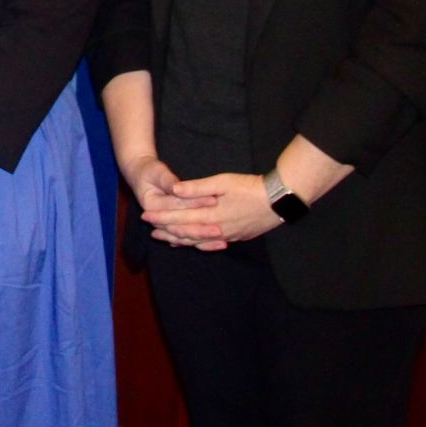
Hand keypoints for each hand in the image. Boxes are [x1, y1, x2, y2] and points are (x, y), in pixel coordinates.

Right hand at [124, 154, 226, 249]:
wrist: (142, 176)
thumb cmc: (151, 172)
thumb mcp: (158, 172)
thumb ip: (168, 181)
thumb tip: (178, 188)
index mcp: (151, 206)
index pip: (176, 206)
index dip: (195, 203)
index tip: (213, 201)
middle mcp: (156, 220)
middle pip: (181, 226)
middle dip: (201, 228)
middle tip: (220, 229)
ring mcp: (164, 226)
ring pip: (185, 237)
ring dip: (203, 240)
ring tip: (222, 242)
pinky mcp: (174, 227)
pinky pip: (189, 239)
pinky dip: (203, 243)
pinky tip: (218, 245)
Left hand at [143, 167, 283, 246]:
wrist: (279, 201)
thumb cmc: (250, 188)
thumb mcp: (222, 182)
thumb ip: (197, 188)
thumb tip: (174, 190)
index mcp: (211, 216)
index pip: (180, 219)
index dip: (161, 218)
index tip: (145, 215)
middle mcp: (217, 230)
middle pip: (186, 234)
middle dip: (167, 231)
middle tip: (150, 229)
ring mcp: (228, 236)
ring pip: (198, 242)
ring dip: (180, 240)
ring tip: (165, 239)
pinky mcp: (236, 237)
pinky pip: (211, 244)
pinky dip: (198, 244)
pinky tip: (194, 244)